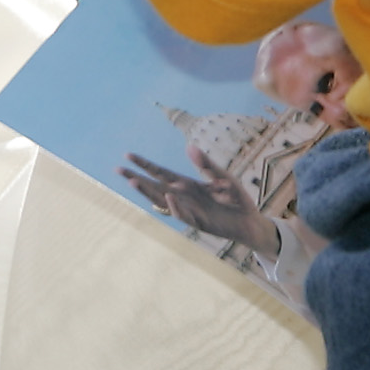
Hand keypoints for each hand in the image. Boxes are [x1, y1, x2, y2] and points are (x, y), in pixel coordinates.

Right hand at [122, 145, 283, 254]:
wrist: (251, 221)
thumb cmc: (236, 198)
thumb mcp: (224, 177)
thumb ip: (207, 164)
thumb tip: (189, 146)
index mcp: (188, 184)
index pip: (161, 172)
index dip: (145, 164)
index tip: (128, 155)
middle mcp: (185, 197)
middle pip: (155, 186)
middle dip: (137, 178)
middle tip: (118, 169)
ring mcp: (190, 210)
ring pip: (163, 201)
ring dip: (148, 192)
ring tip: (133, 181)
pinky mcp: (200, 223)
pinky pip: (184, 215)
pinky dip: (175, 207)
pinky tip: (167, 196)